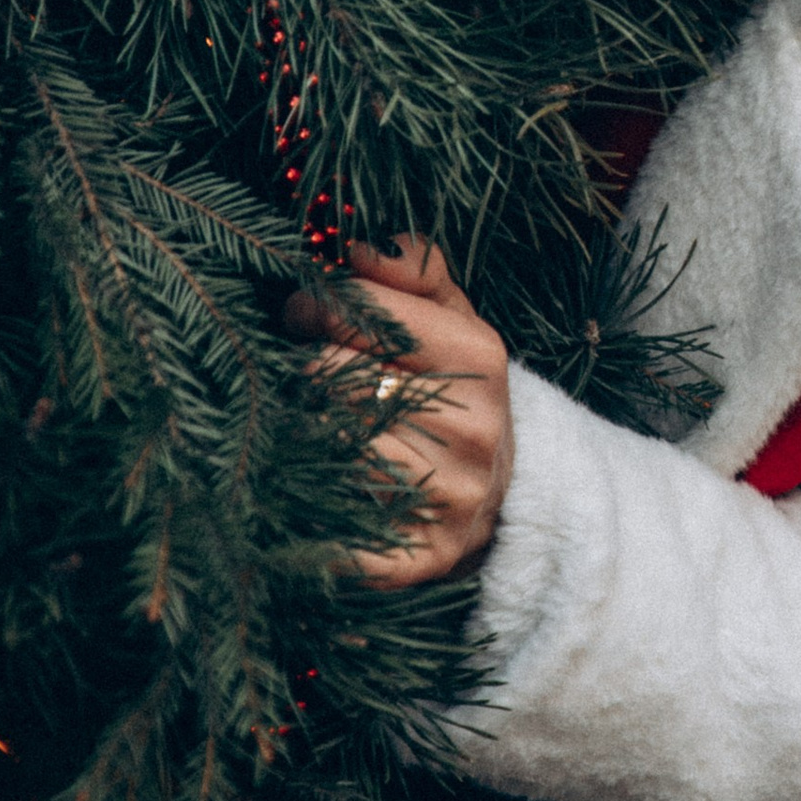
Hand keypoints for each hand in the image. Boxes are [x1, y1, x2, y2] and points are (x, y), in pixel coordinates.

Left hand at [288, 238, 514, 584]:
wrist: (504, 501)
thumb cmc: (455, 392)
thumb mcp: (453, 318)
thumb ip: (411, 269)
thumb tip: (352, 243)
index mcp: (478, 356)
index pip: (359, 313)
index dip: (313, 305)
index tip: (301, 312)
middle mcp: (471, 428)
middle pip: (330, 377)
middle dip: (302, 367)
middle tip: (301, 371)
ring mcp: (447, 497)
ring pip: (323, 446)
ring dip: (296, 432)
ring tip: (305, 423)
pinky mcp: (417, 558)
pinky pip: (329, 527)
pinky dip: (301, 507)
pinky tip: (299, 487)